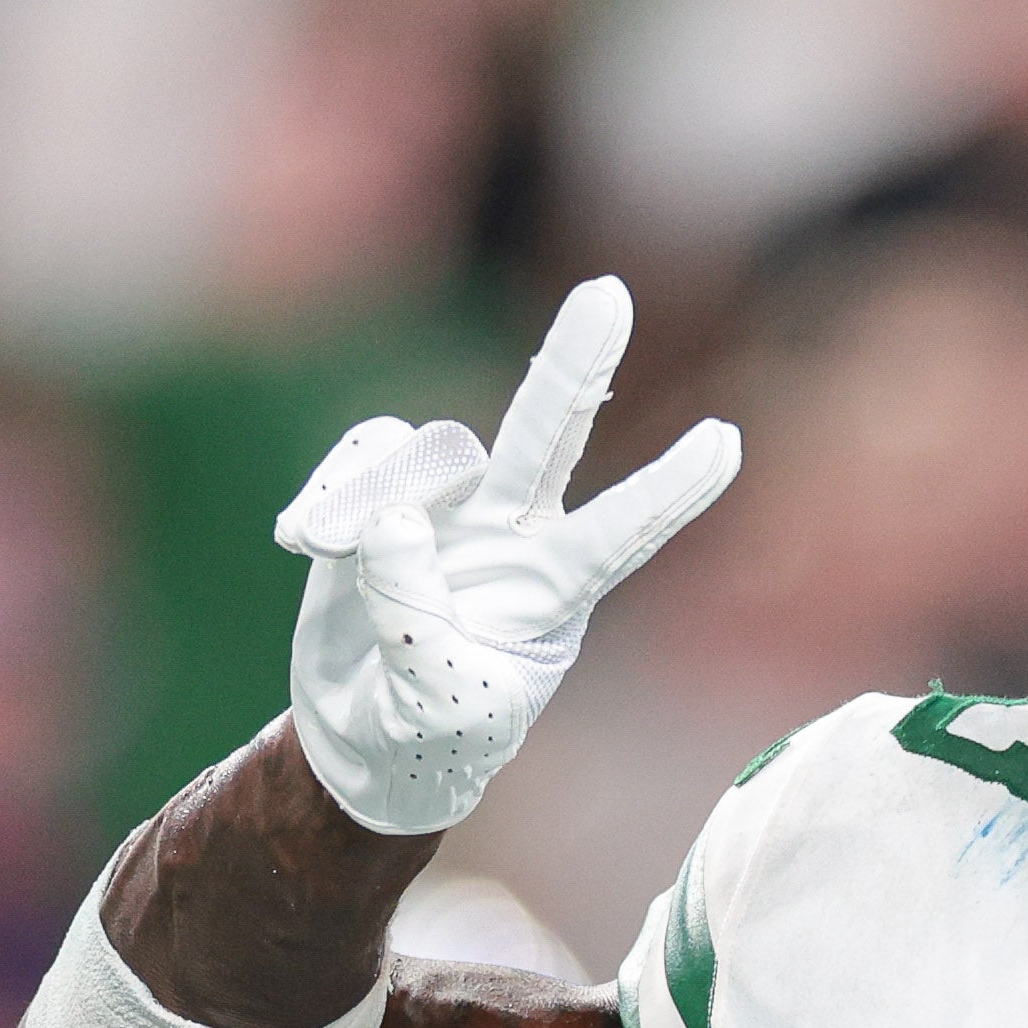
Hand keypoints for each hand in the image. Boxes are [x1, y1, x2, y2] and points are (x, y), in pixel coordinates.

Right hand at [275, 278, 739, 835]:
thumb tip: (395, 519)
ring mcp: (451, 506)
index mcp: (556, 591)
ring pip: (428, 448)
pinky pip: (364, 454)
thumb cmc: (431, 735)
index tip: (726, 440)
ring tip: (329, 557)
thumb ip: (417, 619)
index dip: (670, 487)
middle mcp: (515, 532)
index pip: (623, 532)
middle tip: (608, 291)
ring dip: (374, 492)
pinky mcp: (384, 491)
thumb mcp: (436, 703)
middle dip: (575, 362)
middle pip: (550, 434)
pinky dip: (328, 491)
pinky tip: (302, 543)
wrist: (367, 736)